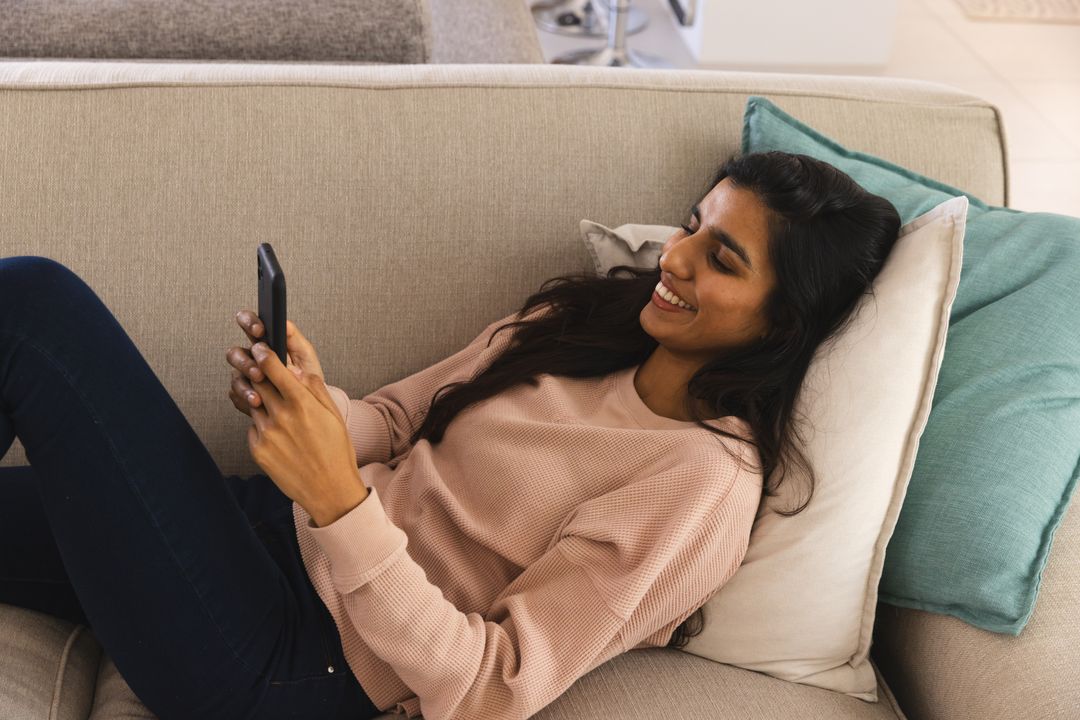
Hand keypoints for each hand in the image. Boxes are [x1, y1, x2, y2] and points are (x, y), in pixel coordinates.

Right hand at [227, 310, 333, 418]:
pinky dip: (245, 400)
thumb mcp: (305, 354)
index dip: (249, 323)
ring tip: (258, 395)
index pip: (248, 324)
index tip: (259, 330)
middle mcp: (251, 358)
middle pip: (235, 353)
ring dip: (245, 385)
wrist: (310, 404)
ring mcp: (246, 376)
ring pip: (235, 376)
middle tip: (259, 373)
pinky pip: (236, 395)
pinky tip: (256, 403)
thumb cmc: (307, 376)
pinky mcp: (244, 394)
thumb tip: (283, 322)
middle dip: (245, 362)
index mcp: (265, 343)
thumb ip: (293, 336)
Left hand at [245, 340, 367, 525]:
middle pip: (258, 383)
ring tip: (280, 415)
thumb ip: (314, 390)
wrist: (330, 491)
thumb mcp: (333, 416)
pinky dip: (262, 427)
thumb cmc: (337, 452)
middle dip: (258, 375)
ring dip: (262, 403)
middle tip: (261, 372)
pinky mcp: (258, 451)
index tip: (260, 347)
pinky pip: (253, 429)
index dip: (264, 354)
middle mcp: (280, 416)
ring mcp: (267, 435)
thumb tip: (298, 371)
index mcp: (301, 404)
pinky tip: (280, 438)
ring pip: (254, 406)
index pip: (273, 368)